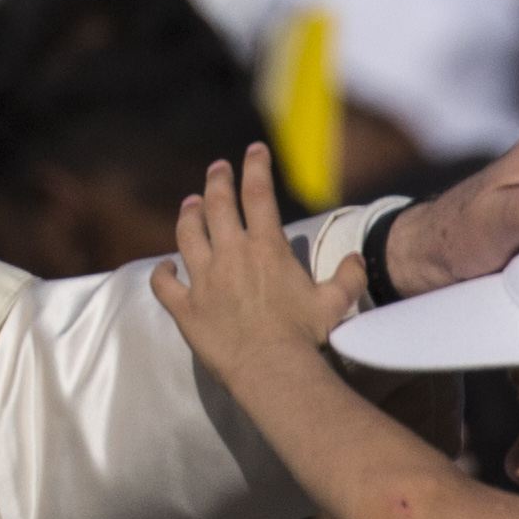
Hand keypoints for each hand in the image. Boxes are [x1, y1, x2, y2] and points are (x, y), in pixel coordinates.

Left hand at [152, 145, 362, 370]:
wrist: (272, 368)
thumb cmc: (305, 336)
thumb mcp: (336, 302)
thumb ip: (348, 276)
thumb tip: (357, 259)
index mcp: (266, 248)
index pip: (258, 192)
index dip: (255, 166)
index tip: (254, 149)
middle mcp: (231, 255)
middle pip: (217, 204)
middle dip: (217, 180)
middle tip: (217, 168)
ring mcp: (204, 280)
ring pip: (187, 235)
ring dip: (188, 215)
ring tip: (190, 203)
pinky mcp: (186, 309)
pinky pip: (164, 285)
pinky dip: (162, 272)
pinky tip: (164, 266)